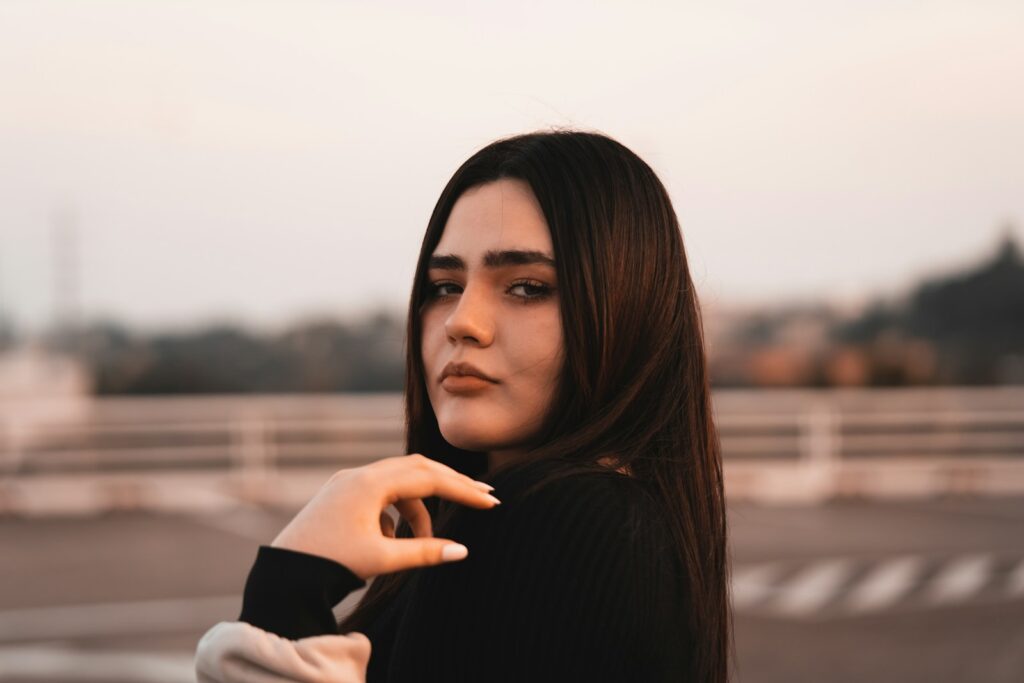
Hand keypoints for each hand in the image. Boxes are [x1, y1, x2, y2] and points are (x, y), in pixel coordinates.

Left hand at [270, 454, 499, 579]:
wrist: (283, 574)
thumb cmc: (331, 565)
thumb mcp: (382, 560)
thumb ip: (425, 552)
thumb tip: (462, 551)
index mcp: (370, 485)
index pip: (429, 478)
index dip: (463, 490)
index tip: (490, 502)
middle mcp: (359, 475)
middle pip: (418, 468)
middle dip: (451, 483)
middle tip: (482, 497)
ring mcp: (348, 482)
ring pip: (399, 480)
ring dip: (420, 506)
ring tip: (427, 538)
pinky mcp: (341, 493)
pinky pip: (380, 492)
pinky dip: (397, 511)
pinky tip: (393, 539)